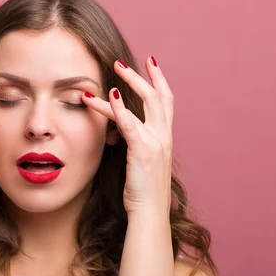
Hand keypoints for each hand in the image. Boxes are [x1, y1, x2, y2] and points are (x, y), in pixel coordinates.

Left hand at [82, 57, 173, 216]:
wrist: (149, 214)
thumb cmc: (143, 192)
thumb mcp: (143, 163)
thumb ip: (139, 145)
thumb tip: (126, 134)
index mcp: (165, 138)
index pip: (166, 101)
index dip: (159, 80)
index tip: (151, 62)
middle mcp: (164, 137)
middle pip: (157, 96)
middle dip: (140, 75)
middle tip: (120, 62)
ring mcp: (156, 143)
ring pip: (144, 104)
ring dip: (127, 83)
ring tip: (111, 70)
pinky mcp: (143, 151)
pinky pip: (130, 124)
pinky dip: (119, 107)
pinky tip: (109, 94)